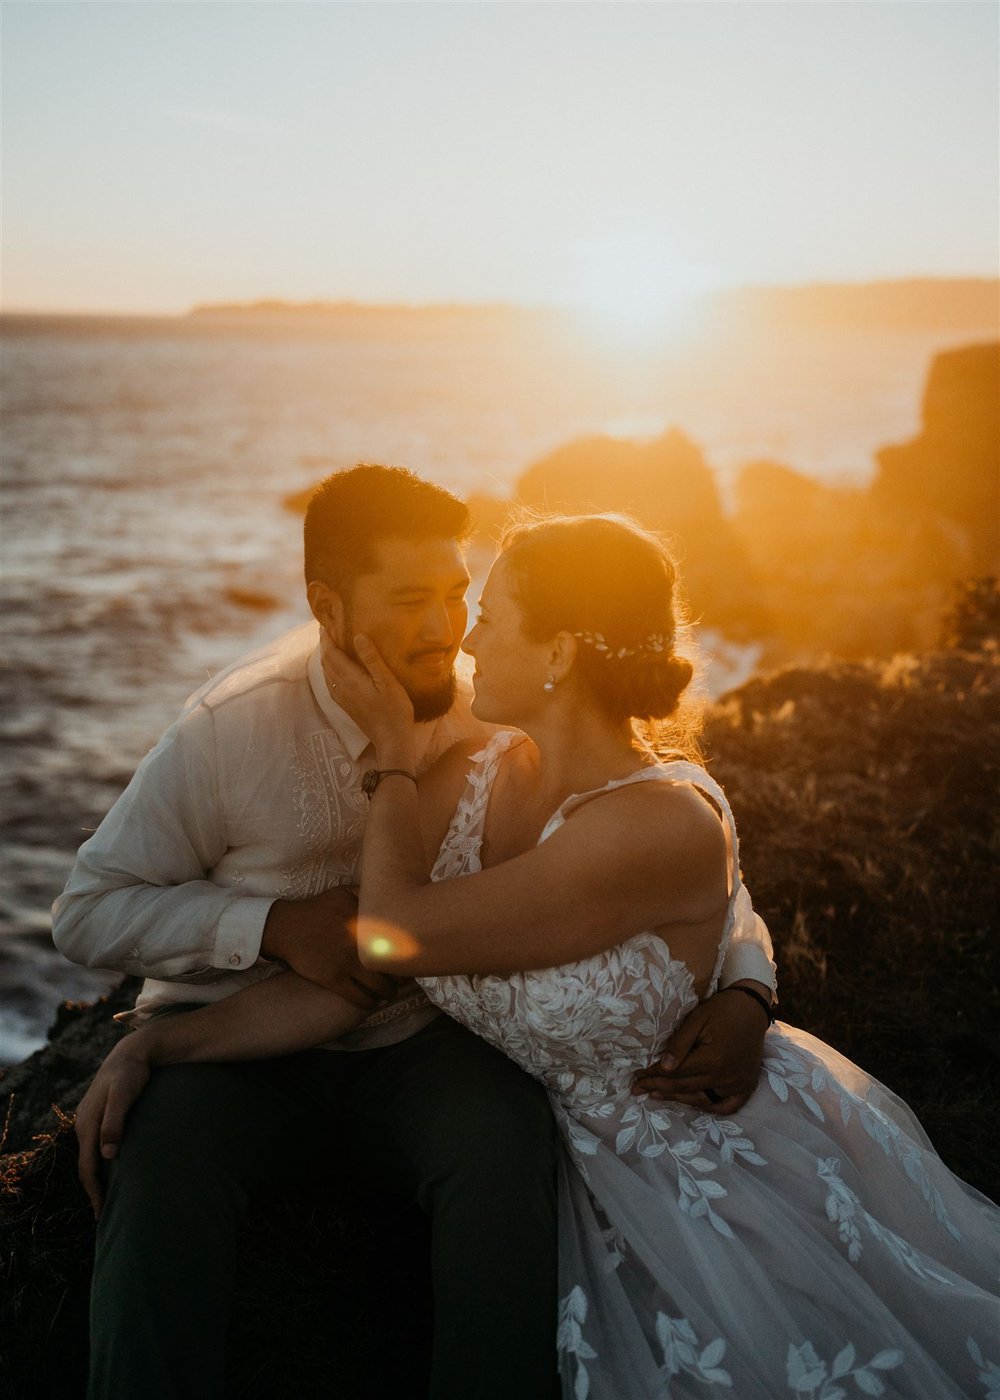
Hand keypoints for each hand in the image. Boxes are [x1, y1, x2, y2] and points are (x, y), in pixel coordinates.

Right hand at [75, 1035, 152, 1218]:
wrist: (132, 1052)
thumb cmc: (131, 1073)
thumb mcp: (123, 1095)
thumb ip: (115, 1123)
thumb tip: (107, 1155)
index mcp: (87, 1124)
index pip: (88, 1167)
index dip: (94, 1192)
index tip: (101, 1214)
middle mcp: (84, 1124)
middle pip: (85, 1165)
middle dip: (93, 1190)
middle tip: (103, 1214)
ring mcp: (90, 1119)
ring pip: (89, 1155)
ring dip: (96, 1177)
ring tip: (106, 1196)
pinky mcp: (99, 1115)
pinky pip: (95, 1145)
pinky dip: (99, 1161)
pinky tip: (110, 1167)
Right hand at [261, 885, 397, 1006]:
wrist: (288, 927)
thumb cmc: (317, 909)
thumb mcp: (343, 892)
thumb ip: (367, 893)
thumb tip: (388, 894)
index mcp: (367, 923)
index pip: (399, 943)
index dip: (407, 955)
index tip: (409, 960)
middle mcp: (361, 944)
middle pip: (393, 968)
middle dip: (400, 978)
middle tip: (401, 981)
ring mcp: (347, 963)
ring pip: (379, 987)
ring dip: (387, 993)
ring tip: (387, 994)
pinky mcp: (333, 979)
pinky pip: (359, 997)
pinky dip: (369, 1002)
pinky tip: (371, 1002)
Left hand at [320, 631, 413, 761]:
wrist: (391, 740)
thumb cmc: (394, 710)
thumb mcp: (387, 682)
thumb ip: (372, 659)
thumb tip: (357, 636)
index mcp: (350, 679)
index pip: (332, 654)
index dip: (326, 639)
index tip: (324, 624)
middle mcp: (341, 687)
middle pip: (326, 663)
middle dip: (324, 646)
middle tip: (326, 631)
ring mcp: (342, 698)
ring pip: (327, 673)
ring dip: (326, 658)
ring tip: (330, 646)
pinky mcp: (346, 706)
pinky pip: (331, 683)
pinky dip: (329, 671)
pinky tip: (335, 671)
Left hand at [631, 984, 770, 1114]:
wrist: (752, 1008)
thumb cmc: (721, 1009)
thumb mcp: (697, 1019)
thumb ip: (680, 1044)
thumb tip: (663, 1068)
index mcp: (713, 1059)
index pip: (676, 1073)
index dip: (654, 1075)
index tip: (637, 1076)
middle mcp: (726, 1077)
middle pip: (685, 1087)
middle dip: (658, 1088)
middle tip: (637, 1089)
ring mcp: (738, 1084)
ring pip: (702, 1100)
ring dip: (678, 1099)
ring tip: (656, 1096)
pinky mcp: (746, 1086)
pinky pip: (726, 1106)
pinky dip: (709, 1108)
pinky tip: (693, 1104)